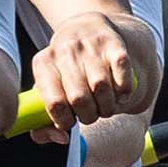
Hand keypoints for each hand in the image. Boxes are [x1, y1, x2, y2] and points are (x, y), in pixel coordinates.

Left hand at [31, 14, 141, 131]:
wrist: (87, 28)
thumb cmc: (65, 71)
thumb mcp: (48, 90)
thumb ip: (42, 123)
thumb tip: (62, 138)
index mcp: (43, 63)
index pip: (55, 103)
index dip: (65, 121)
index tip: (70, 122)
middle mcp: (64, 50)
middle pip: (79, 98)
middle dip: (88, 116)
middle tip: (91, 115)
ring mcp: (90, 45)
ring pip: (101, 88)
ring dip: (107, 107)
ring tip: (105, 106)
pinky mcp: (114, 43)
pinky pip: (122, 76)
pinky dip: (124, 93)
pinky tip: (120, 94)